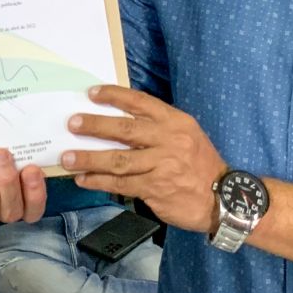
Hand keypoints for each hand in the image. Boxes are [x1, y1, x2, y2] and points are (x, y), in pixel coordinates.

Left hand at [62, 86, 226, 233]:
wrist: (224, 199)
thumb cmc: (200, 165)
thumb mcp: (187, 136)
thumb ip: (158, 128)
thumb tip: (118, 122)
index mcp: (176, 122)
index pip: (140, 102)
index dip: (114, 96)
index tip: (91, 93)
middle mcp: (169, 140)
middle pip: (125, 129)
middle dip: (95, 125)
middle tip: (72, 124)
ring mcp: (162, 165)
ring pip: (119, 159)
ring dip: (89, 158)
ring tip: (68, 158)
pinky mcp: (156, 188)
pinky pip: (121, 183)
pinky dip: (100, 181)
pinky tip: (84, 180)